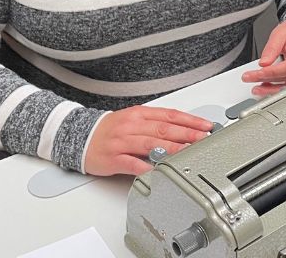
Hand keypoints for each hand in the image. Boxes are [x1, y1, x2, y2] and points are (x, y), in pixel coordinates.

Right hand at [82, 106, 212, 175]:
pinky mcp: (114, 158)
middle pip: (164, 129)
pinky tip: (159, 170)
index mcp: (139, 114)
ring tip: (189, 153)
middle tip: (204, 139)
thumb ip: (156, 123)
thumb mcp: (134, 119)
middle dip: (187, 134)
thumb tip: (183, 128)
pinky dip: (147, 167)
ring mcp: (122, 141)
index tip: (206, 126)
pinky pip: (133, 164)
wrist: (79, 136)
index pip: (170, 115)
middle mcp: (132, 125)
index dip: (190, 120)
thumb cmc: (110, 130)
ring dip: (172, 149)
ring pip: (151, 145)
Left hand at [242, 18, 285, 95]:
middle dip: (266, 79)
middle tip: (249, 78)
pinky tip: (266, 87)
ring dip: (270, 88)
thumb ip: (272, 48)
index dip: (272, 72)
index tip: (257, 73)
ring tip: (256, 88)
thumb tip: (263, 64)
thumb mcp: (280, 33)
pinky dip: (276, 87)